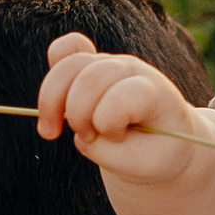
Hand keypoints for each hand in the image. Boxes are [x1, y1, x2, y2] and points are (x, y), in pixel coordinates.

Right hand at [37, 34, 202, 183]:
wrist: (164, 137)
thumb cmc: (158, 151)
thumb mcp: (144, 165)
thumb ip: (109, 153)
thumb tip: (79, 135)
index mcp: (155, 93)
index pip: (124, 95)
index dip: (110, 122)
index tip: (118, 139)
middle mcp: (132, 70)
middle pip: (91, 76)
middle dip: (77, 114)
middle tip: (85, 139)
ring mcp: (110, 63)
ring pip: (68, 65)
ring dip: (50, 102)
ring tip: (49, 133)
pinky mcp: (91, 65)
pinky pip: (65, 48)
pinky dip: (53, 67)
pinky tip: (50, 96)